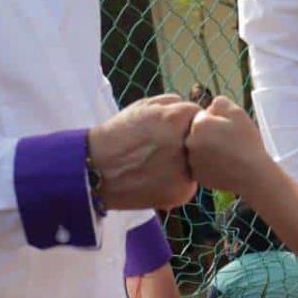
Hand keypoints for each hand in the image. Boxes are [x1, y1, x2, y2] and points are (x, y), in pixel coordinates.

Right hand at [89, 95, 198, 209]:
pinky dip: (178, 180)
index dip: (186, 122)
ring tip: (158, 163)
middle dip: (187, 141)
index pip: (199, 116)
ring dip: (185, 160)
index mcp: (177, 117)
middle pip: (200, 139)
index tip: (171, 129)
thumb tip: (197, 109)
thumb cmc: (119, 134)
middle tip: (164, 148)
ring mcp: (186, 170)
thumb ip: (173, 104)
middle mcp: (186, 143)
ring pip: (197, 162)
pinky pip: (189, 182)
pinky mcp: (182, 193)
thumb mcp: (144, 106)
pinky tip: (157, 178)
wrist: (96, 170)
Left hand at [185, 96, 271, 193]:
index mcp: (197, 124)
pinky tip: (223, 166)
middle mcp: (189, 142)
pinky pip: (200, 165)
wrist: (251, 174)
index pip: (202, 116)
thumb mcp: (237, 113)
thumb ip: (220, 103)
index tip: (228, 129)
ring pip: (198, 149)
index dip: (217, 121)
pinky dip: (208, 165)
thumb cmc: (246, 141)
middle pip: (198, 133)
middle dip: (209, 135)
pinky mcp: (197, 175)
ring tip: (227, 155)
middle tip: (228, 142)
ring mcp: (191, 161)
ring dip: (207, 150)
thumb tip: (210, 106)